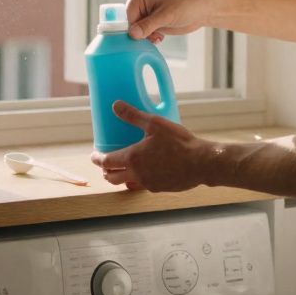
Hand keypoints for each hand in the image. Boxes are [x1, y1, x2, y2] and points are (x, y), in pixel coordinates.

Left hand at [89, 101, 209, 191]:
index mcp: (132, 159)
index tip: (94, 156)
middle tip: (106, 164)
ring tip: (124, 168)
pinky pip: (144, 185)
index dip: (97, 159)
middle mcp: (137, 174)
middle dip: (106, 171)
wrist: (202, 163)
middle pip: (113, 178)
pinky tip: (146, 171)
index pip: (107, 162)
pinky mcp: (161, 188)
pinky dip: (139, 179)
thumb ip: (133, 115)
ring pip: (128, 183)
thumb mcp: (155, 123)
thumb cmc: (179, 143)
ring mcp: (149, 184)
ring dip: (122, 177)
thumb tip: (116, 106)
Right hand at [125, 0, 208, 42]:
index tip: (146, 34)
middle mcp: (139, 6)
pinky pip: (144, 36)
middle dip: (141, 34)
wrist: (199, 11)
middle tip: (154, 35)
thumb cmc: (184, 6)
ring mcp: (145, 15)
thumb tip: (132, 34)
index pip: (127, 18)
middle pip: (131, 26)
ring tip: (158, 35)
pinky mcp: (151, 24)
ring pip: (137, 33)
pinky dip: (151, 39)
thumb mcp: (165, 16)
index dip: (135, 29)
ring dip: (147, 38)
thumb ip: (148, 25)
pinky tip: (160, 36)